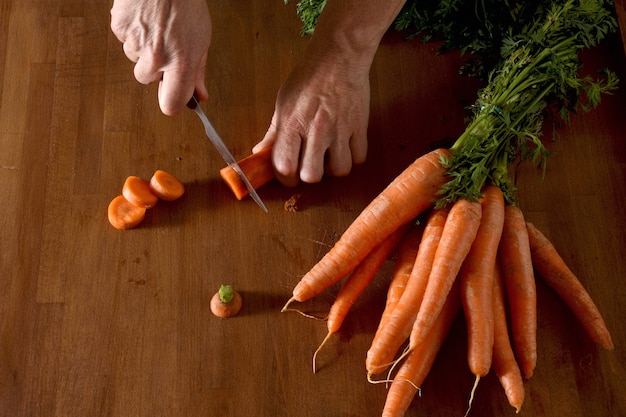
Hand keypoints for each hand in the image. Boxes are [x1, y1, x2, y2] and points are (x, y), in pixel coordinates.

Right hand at [110, 0, 211, 114]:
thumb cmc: (186, 4)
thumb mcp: (201, 40)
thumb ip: (198, 71)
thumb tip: (199, 95)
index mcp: (181, 63)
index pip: (170, 104)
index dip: (170, 102)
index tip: (171, 96)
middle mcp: (157, 57)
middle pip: (147, 80)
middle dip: (154, 67)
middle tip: (165, 45)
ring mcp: (136, 43)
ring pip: (135, 59)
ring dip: (143, 48)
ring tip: (156, 26)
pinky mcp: (120, 28)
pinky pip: (124, 40)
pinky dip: (132, 32)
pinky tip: (144, 18)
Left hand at [254, 55, 369, 186]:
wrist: (338, 57)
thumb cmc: (308, 77)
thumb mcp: (283, 102)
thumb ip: (274, 132)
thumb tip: (260, 152)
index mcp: (292, 124)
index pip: (284, 166)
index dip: (285, 178)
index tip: (289, 175)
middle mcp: (315, 130)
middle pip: (312, 175)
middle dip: (309, 175)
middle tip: (310, 165)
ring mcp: (339, 129)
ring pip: (339, 170)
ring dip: (333, 168)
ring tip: (330, 156)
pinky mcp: (359, 126)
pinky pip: (359, 157)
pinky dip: (353, 157)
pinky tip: (346, 147)